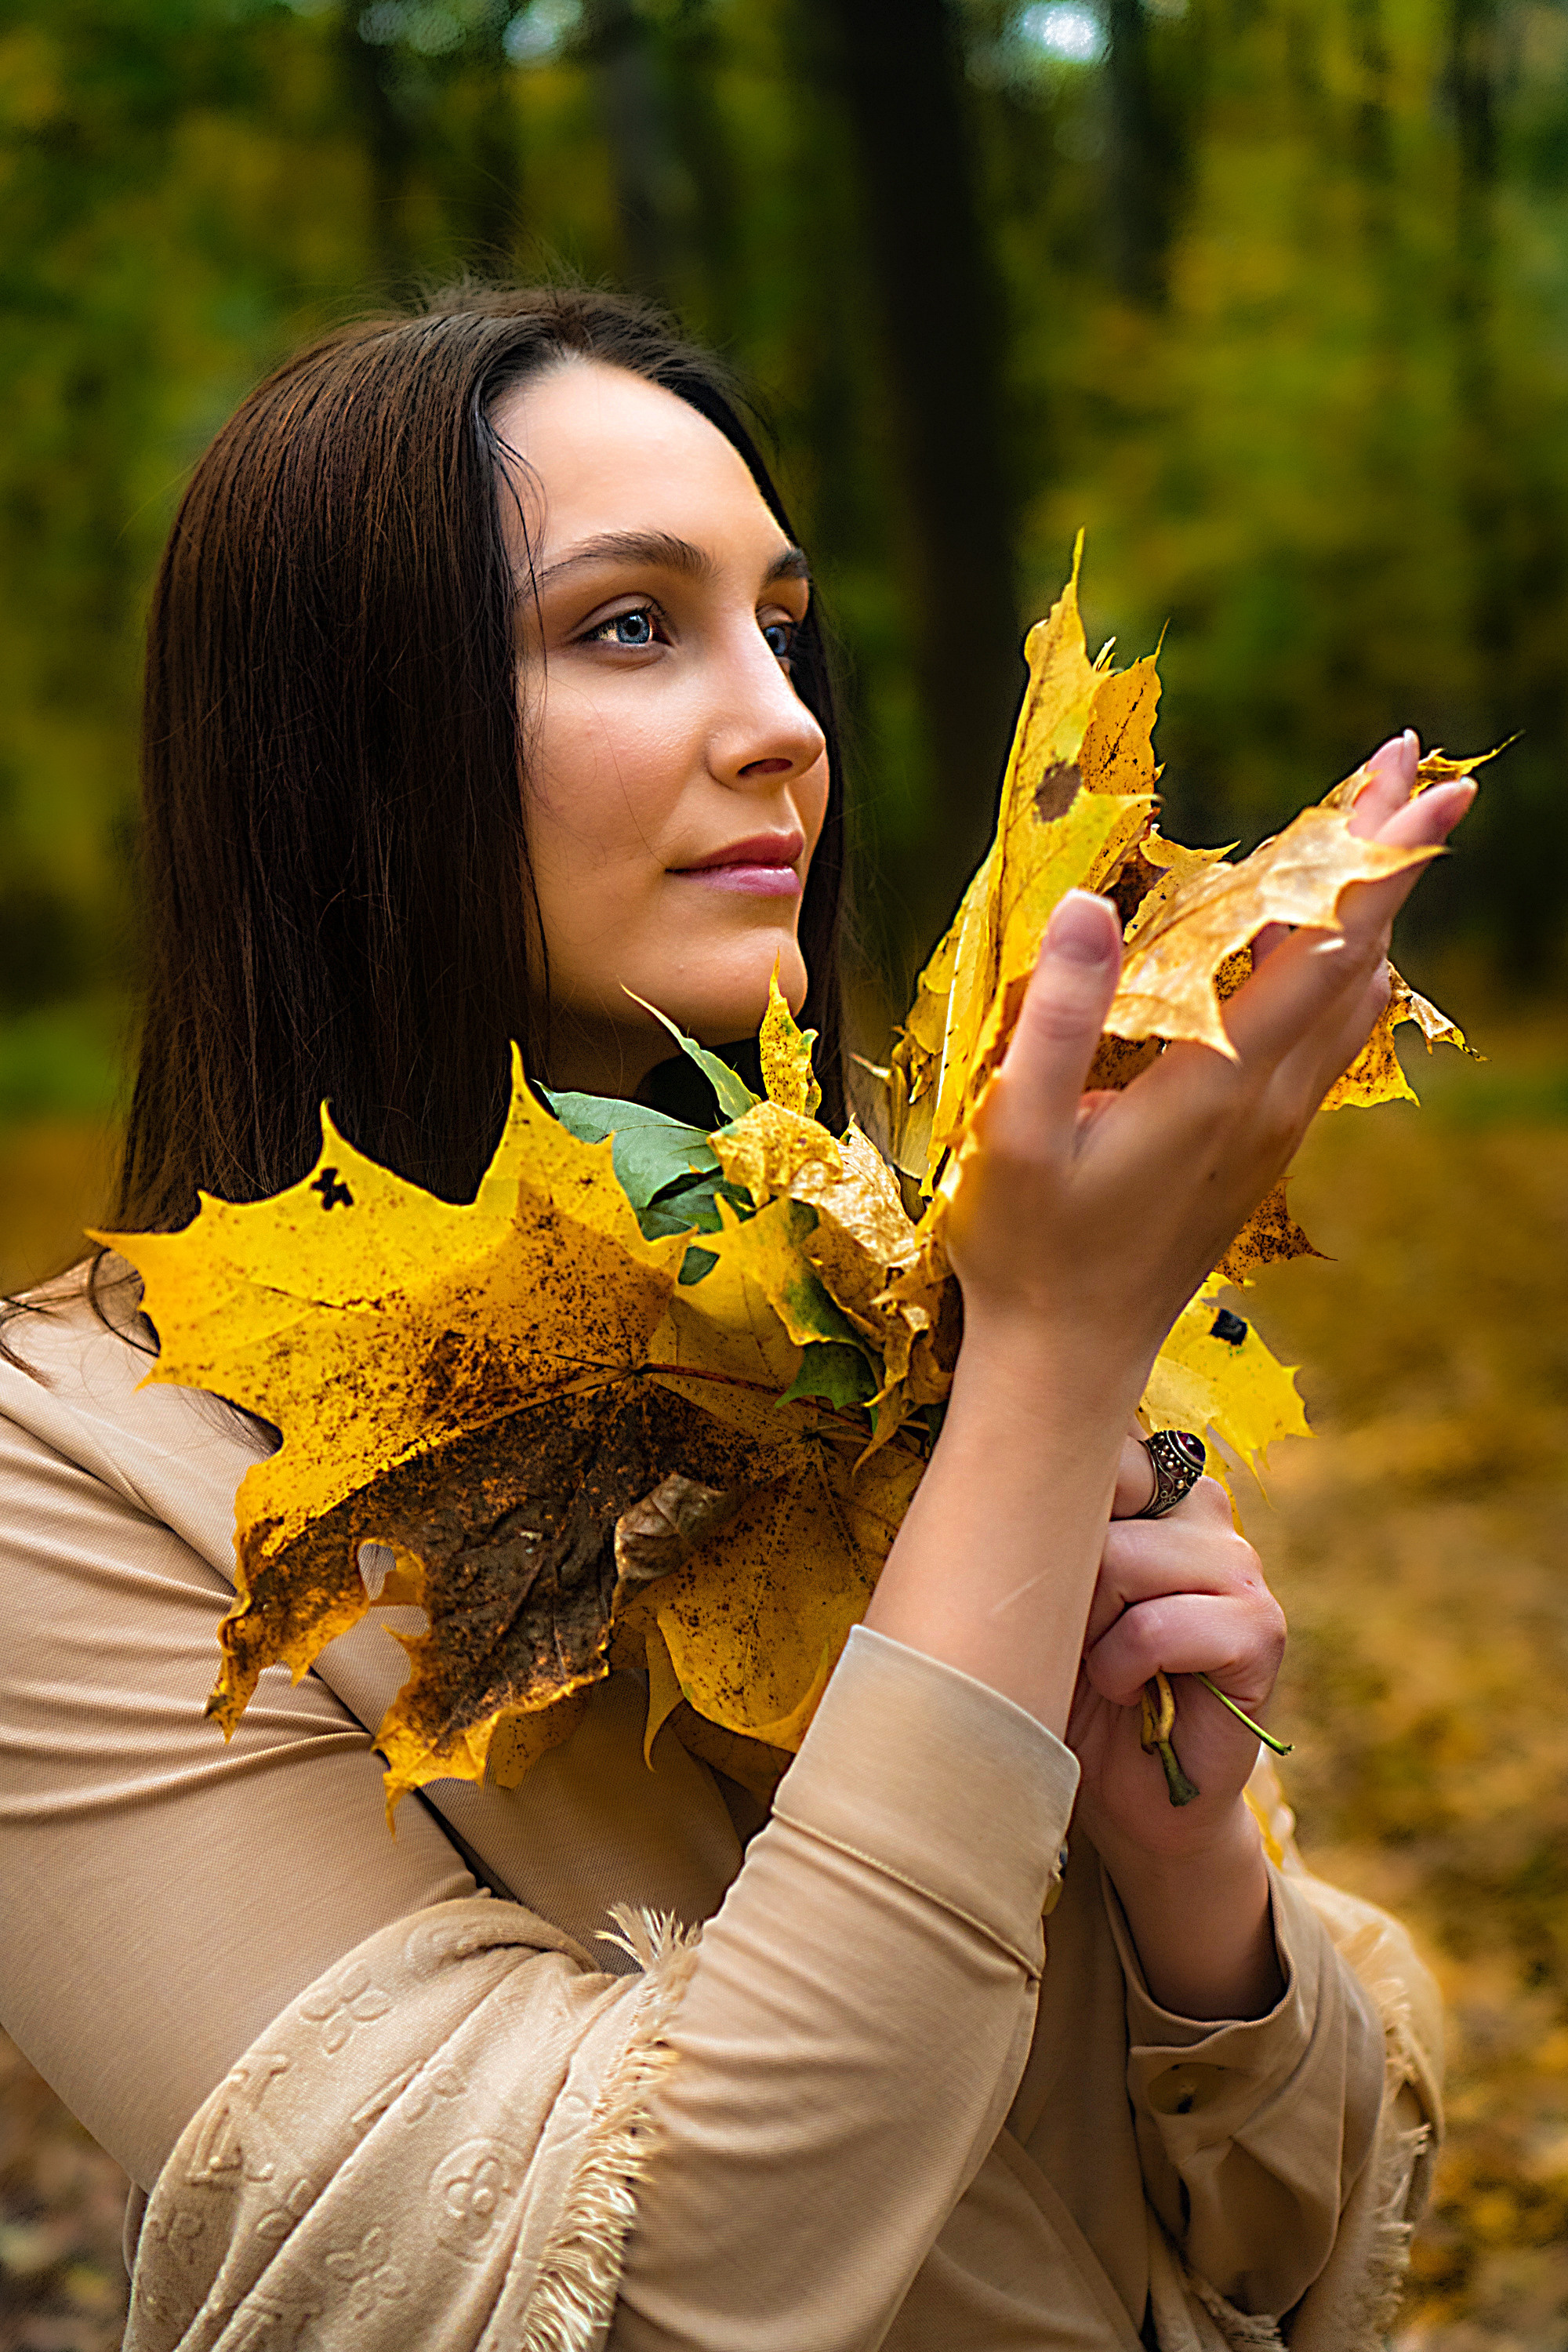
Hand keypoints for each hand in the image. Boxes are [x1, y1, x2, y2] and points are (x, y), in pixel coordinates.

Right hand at [944, 732, 1473, 1402]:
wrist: (1069, 1359)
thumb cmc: (1028, 1250)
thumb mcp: (1013, 1135)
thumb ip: (1054, 1020)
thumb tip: (1090, 905)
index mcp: (1216, 1083)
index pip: (1318, 947)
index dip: (1373, 860)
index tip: (1426, 782)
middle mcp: (1268, 1100)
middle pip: (1353, 954)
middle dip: (1386, 856)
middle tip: (1411, 766)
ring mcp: (1273, 1127)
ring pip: (1350, 996)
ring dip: (1369, 909)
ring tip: (1376, 831)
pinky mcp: (1261, 1147)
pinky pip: (1328, 1039)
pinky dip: (1342, 968)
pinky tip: (1336, 948)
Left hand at [1066, 1435, 1284, 1862]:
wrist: (1117, 1792)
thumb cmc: (1062, 1678)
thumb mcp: (1036, 1587)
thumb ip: (1041, 1519)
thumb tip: (1003, 1459)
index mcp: (1147, 1480)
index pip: (1095, 1440)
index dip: (1046, 1505)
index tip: (1040, 1568)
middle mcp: (1199, 1506)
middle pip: (1099, 1494)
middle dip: (1063, 1576)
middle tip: (1068, 1631)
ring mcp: (1239, 1565)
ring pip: (1123, 1559)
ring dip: (1089, 1628)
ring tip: (1098, 1662)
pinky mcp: (1260, 1630)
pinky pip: (1159, 1626)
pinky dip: (1123, 1667)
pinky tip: (1128, 1691)